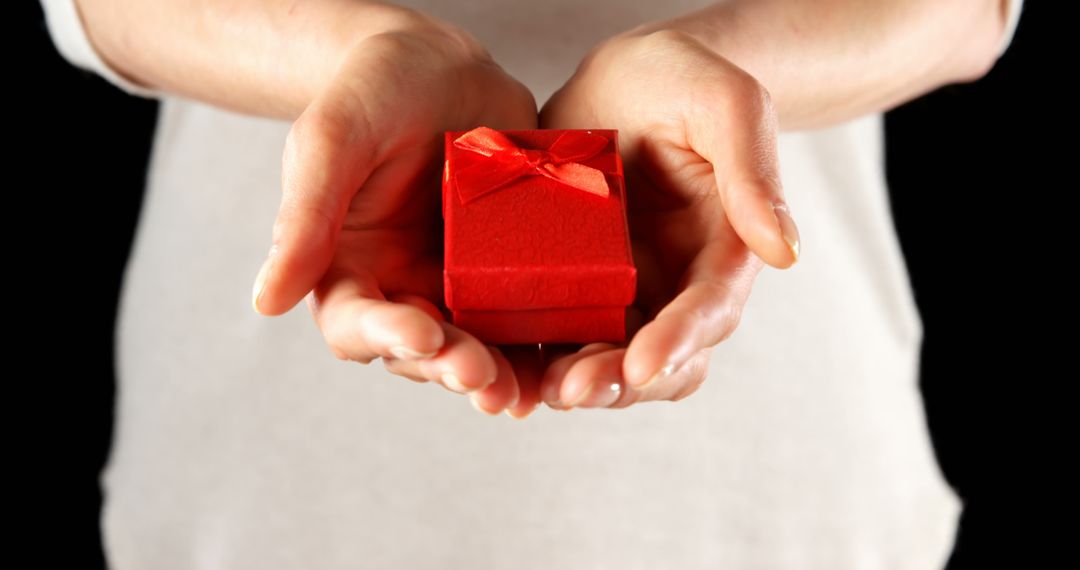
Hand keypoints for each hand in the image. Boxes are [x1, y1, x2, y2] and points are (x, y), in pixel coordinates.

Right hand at [251, 14, 537, 412]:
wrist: (444, 67)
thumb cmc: (376, 88)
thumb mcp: (334, 137)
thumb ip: (305, 215)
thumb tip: (265, 303)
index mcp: (349, 266)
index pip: (355, 322)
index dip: (385, 337)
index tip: (420, 335)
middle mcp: (402, 287)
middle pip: (422, 351)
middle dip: (451, 366)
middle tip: (482, 377)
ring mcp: (459, 285)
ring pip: (476, 347)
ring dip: (498, 374)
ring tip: (522, 392)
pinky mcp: (509, 274)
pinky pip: (525, 317)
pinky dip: (542, 344)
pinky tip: (566, 360)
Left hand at [536, 29, 800, 408]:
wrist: (623, 77)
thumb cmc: (681, 78)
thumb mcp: (724, 102)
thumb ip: (753, 170)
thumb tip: (786, 252)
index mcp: (723, 246)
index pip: (709, 307)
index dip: (679, 340)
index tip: (642, 366)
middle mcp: (677, 281)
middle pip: (662, 356)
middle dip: (621, 380)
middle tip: (573, 390)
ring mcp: (627, 288)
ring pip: (610, 359)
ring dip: (578, 381)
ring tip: (538, 389)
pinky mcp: (578, 283)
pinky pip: (562, 332)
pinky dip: (540, 358)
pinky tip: (508, 370)